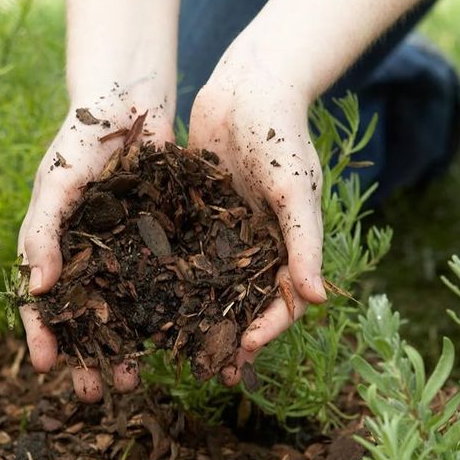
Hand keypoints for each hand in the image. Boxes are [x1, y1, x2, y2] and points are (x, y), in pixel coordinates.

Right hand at [18, 97, 174, 400]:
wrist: (134, 97)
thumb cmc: (83, 136)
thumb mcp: (56, 181)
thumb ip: (43, 232)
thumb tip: (36, 288)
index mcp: (56, 245)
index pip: (42, 301)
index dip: (42, 336)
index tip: (48, 370)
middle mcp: (90, 256)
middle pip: (86, 318)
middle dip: (90, 357)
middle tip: (99, 392)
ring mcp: (127, 252)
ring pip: (126, 311)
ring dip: (129, 346)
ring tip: (136, 377)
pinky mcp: (164, 243)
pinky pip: (165, 285)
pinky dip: (169, 314)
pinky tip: (177, 339)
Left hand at [188, 47, 326, 384]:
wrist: (249, 85)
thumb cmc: (282, 134)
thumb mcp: (295, 189)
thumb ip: (306, 242)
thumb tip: (319, 298)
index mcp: (286, 245)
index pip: (282, 300)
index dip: (268, 329)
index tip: (244, 351)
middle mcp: (255, 245)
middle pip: (244, 303)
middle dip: (229, 337)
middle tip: (210, 373)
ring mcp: (224, 232)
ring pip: (209, 285)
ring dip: (196, 318)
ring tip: (173, 350)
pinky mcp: (194, 214)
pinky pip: (181, 251)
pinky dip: (167, 277)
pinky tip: (140, 299)